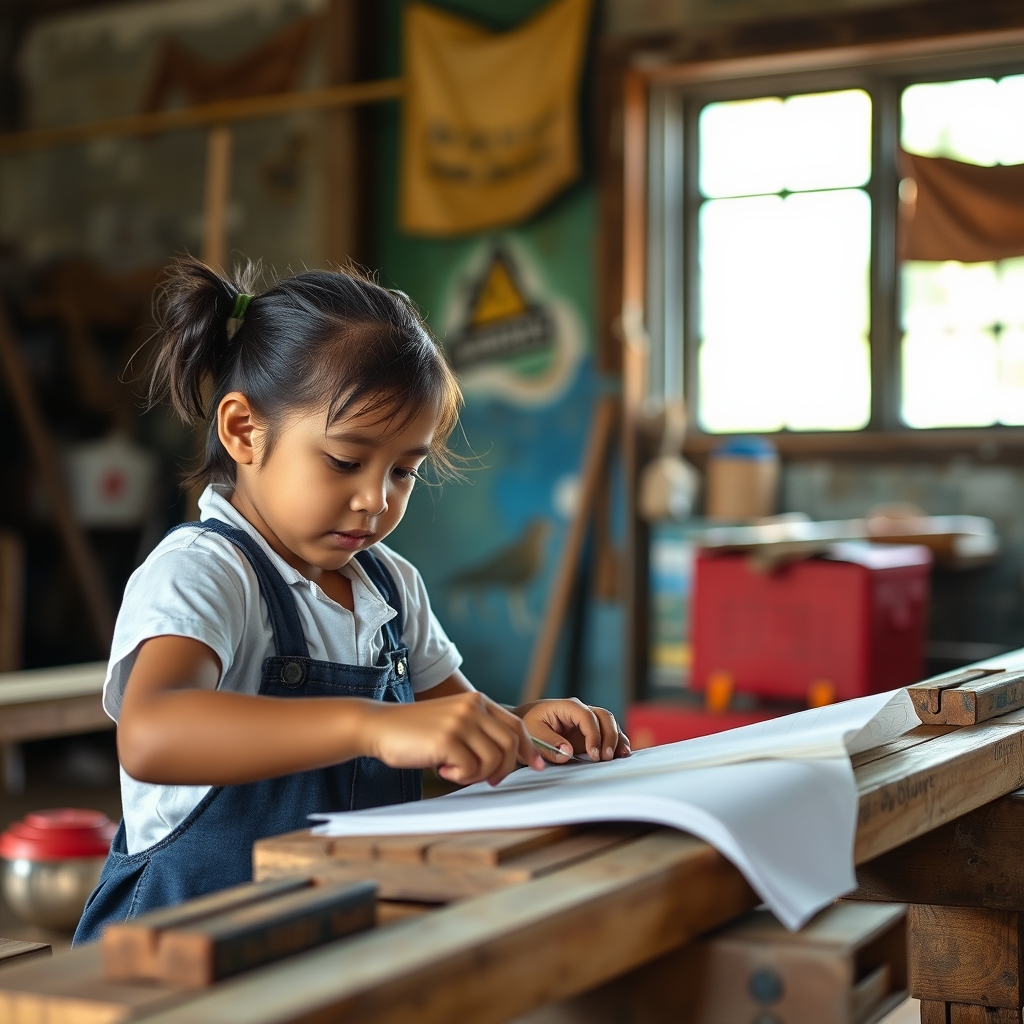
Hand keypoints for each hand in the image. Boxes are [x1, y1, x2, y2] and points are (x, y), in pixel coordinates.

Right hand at [365, 691, 543, 786]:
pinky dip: (459, 777)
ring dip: (477, 775)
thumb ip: (479, 732)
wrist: (379, 726)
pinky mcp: (447, 738)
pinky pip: (471, 769)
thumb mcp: (453, 723)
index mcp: (477, 701)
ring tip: (455, 771)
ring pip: (494, 760)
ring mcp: (461, 721)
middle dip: (503, 769)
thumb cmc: (416, 732)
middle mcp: (473, 707)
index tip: (538, 765)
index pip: (516, 725)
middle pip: (511, 745)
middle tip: (487, 780)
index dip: (530, 748)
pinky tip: (441, 769)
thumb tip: (509, 759)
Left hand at [515, 699, 630, 763]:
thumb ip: (549, 743)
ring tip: (621, 756)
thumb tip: (568, 753)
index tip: (594, 755)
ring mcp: (587, 721)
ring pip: (609, 724)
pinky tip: (622, 754)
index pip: (587, 717)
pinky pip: (608, 733)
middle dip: (609, 736)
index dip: (594, 735)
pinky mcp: (590, 732)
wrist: (525, 723)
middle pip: (604, 717)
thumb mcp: (532, 733)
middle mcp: (581, 711)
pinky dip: (617, 742)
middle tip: (606, 758)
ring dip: (617, 739)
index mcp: (567, 707)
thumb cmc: (528, 726)